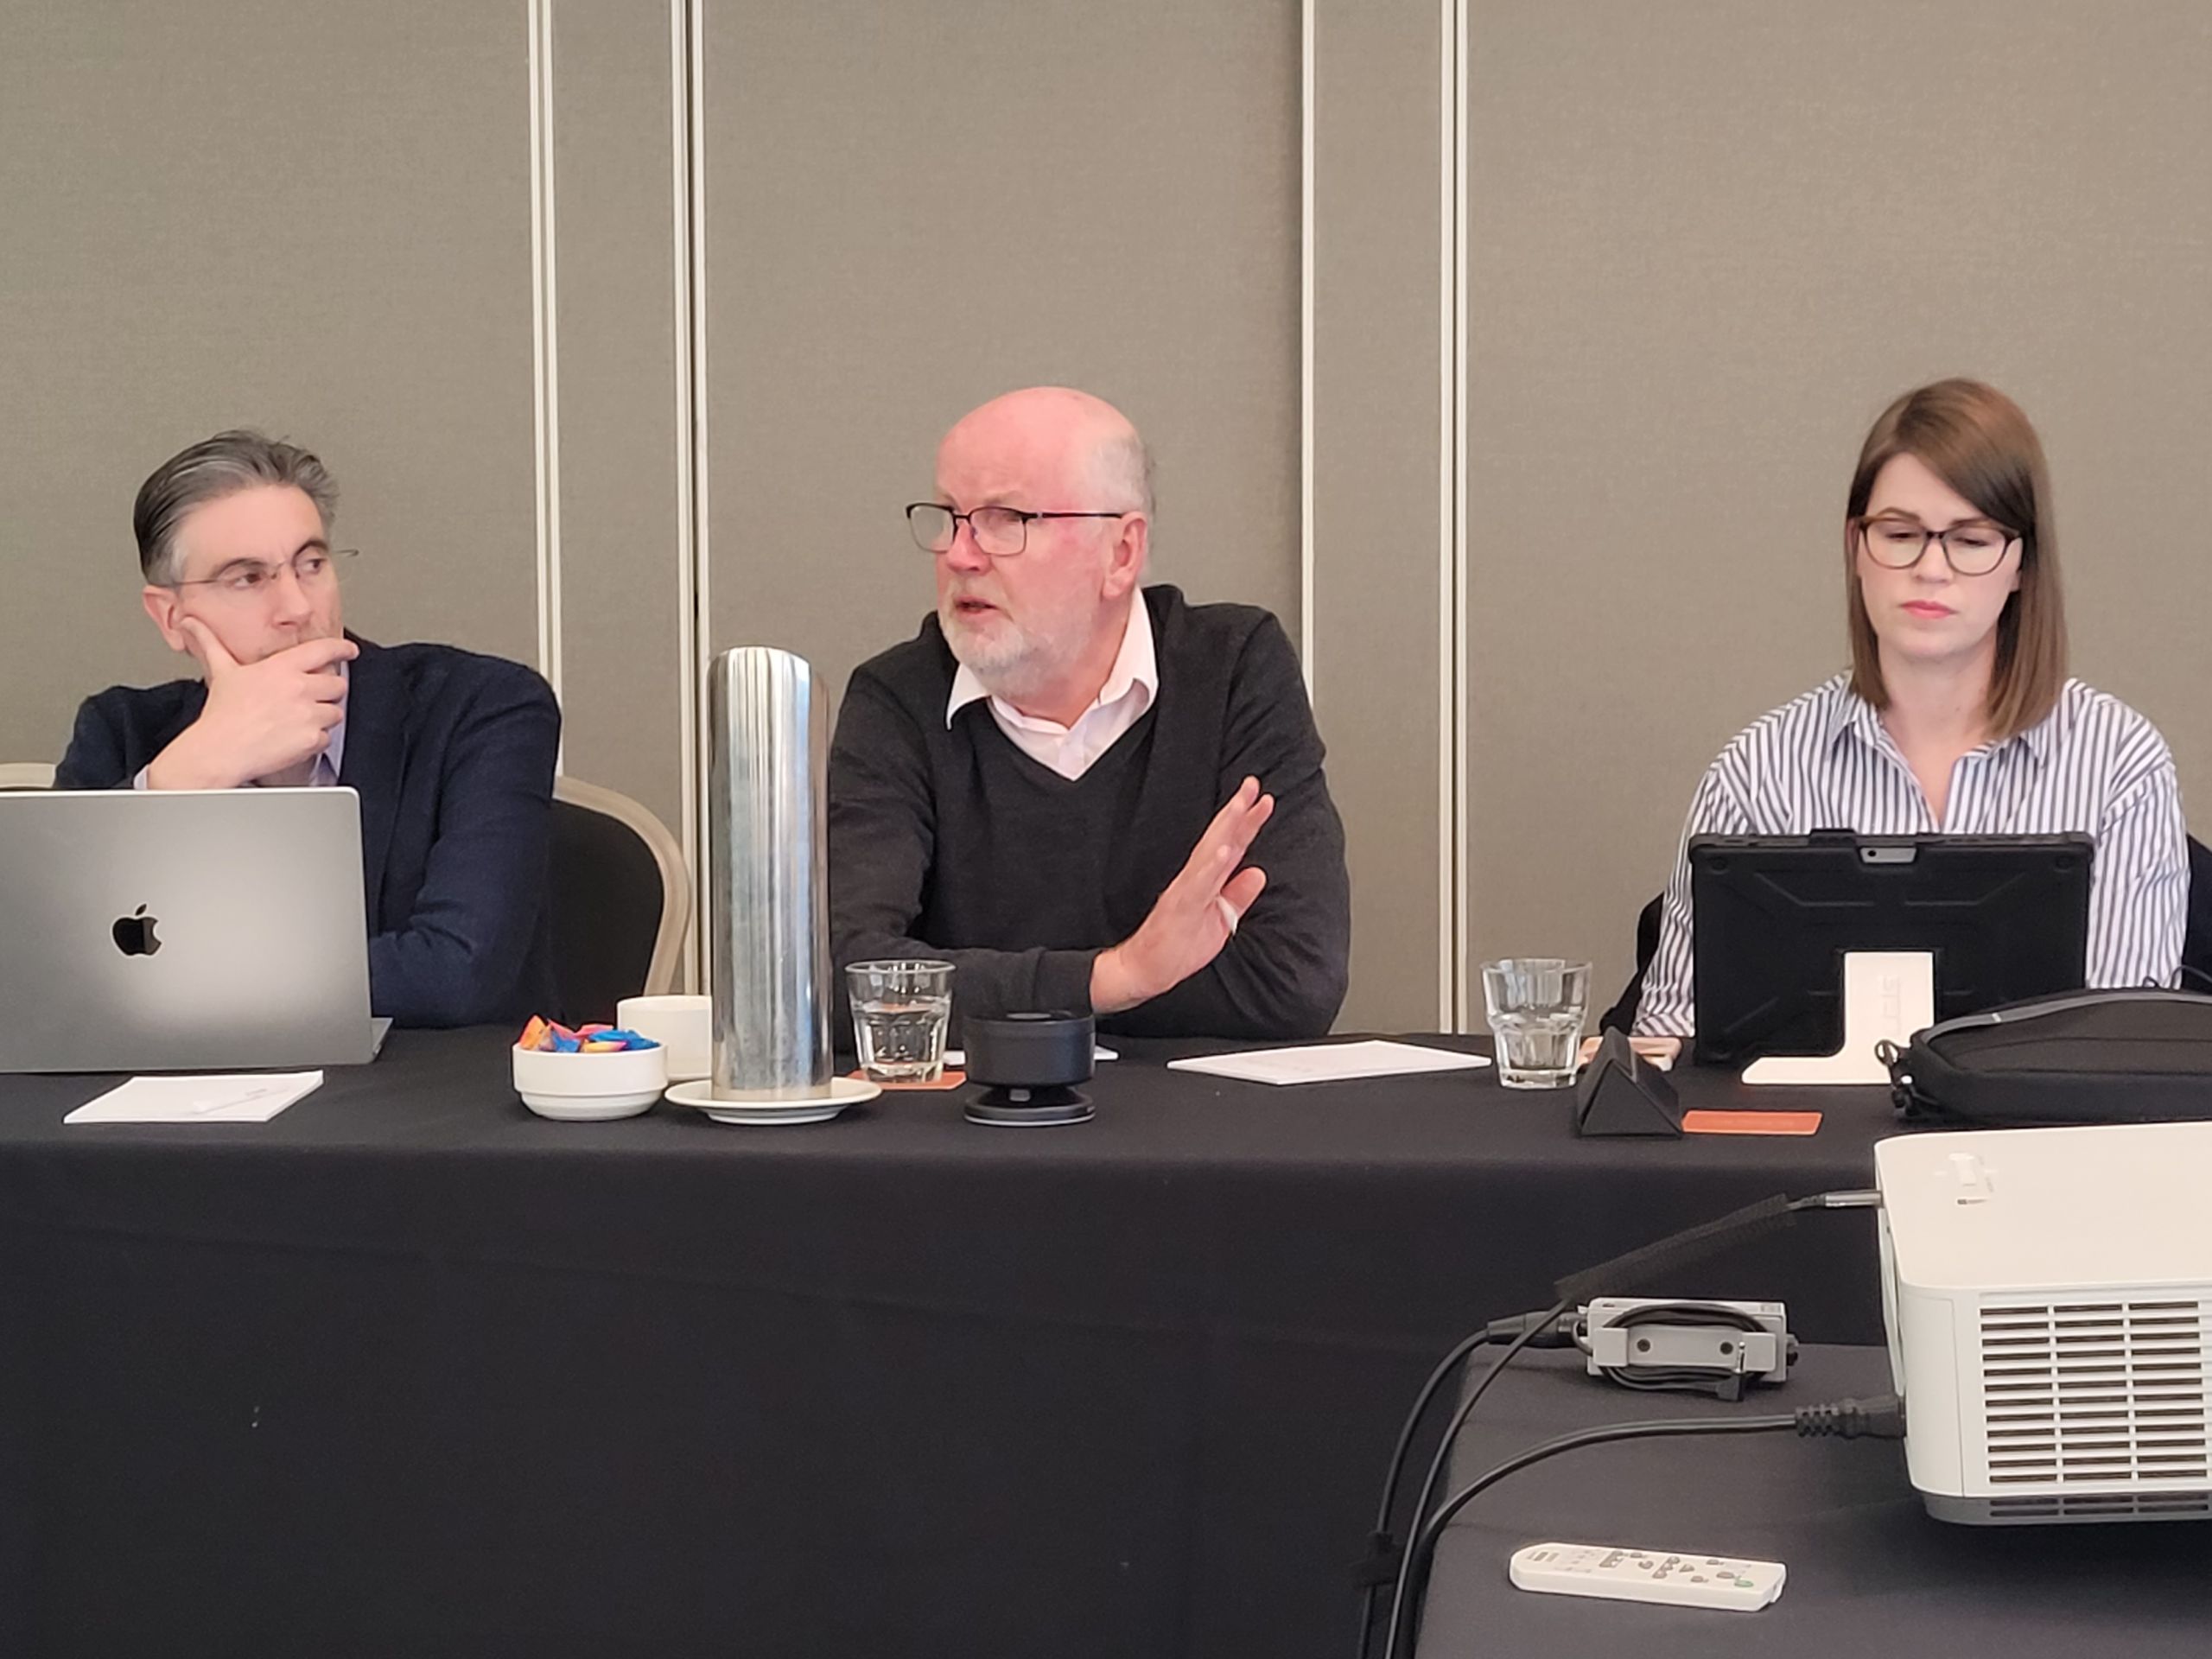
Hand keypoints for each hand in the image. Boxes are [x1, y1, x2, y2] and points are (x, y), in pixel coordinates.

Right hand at [144, 623, 356, 789]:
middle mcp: (299, 687)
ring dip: (321, 717)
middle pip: (337, 684)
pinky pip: (326, 737)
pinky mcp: (312, 738)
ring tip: (295, 721)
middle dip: (327, 692)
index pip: (323, 650)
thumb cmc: (221, 714)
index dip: (341, 648)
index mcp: (281, 668)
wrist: (220, 750)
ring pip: (335, 712)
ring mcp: (308, 713)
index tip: (349, 650)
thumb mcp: (222, 672)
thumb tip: (190, 623)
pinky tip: (292, 739)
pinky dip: (314, 740)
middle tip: (308, 700)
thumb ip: (211, 644)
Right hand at [1091, 776, 1273, 1013]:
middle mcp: (1195, 879)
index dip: (1247, 822)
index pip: (1230, 845)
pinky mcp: (1178, 907)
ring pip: (1208, 853)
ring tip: (1242, 807)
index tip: (1263, 800)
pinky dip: (1212, 866)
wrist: (1145, 970)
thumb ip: (1237, 895)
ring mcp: (1185, 891)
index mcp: (1205, 880)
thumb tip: (1258, 873)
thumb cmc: (1178, 945)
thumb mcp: (1219, 920)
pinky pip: (1198, 884)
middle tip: (1252, 785)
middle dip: (1237, 811)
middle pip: (1220, 838)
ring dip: (1226, 829)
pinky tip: (1225, 850)